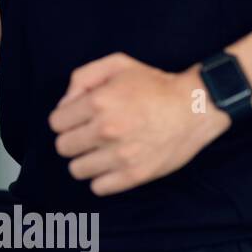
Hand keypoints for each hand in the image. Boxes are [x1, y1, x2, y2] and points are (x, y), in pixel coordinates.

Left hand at [48, 53, 231, 195]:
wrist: (195, 107)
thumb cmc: (155, 84)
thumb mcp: (117, 64)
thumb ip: (82, 79)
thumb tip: (64, 105)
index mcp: (98, 102)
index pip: (56, 123)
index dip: (66, 119)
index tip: (80, 118)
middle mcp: (106, 130)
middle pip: (63, 147)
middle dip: (73, 139)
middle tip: (90, 134)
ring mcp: (121, 155)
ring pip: (76, 169)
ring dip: (85, 160)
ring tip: (100, 151)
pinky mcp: (135, 175)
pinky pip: (98, 187)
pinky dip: (101, 179)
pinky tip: (111, 165)